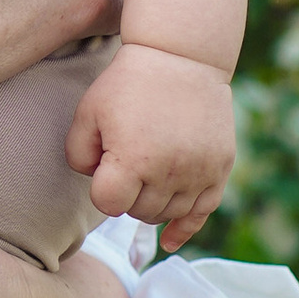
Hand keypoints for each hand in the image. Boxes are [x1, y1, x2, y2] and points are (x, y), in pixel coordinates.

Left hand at [66, 41, 233, 251]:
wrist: (181, 58)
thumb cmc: (128, 84)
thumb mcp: (88, 112)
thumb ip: (79, 154)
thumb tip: (95, 182)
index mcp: (133, 159)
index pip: (109, 204)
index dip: (103, 189)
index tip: (106, 167)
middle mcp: (169, 171)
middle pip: (139, 211)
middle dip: (127, 195)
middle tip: (127, 165)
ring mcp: (199, 172)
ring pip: (169, 213)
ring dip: (152, 204)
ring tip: (146, 177)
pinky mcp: (219, 168)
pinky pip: (203, 212)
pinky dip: (185, 228)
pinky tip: (170, 240)